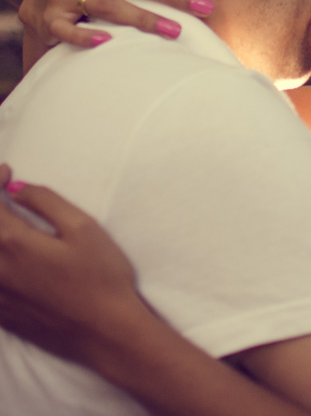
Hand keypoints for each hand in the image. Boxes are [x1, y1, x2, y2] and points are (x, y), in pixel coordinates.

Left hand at [0, 166, 141, 364]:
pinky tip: (9, 255)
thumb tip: (17, 189)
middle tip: (4, 194)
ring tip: (7, 224)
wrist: (105, 332)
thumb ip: (46, 201)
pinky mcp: (1, 315)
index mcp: (14, 244)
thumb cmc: (101, 277)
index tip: (8, 173)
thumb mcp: (82, 227)